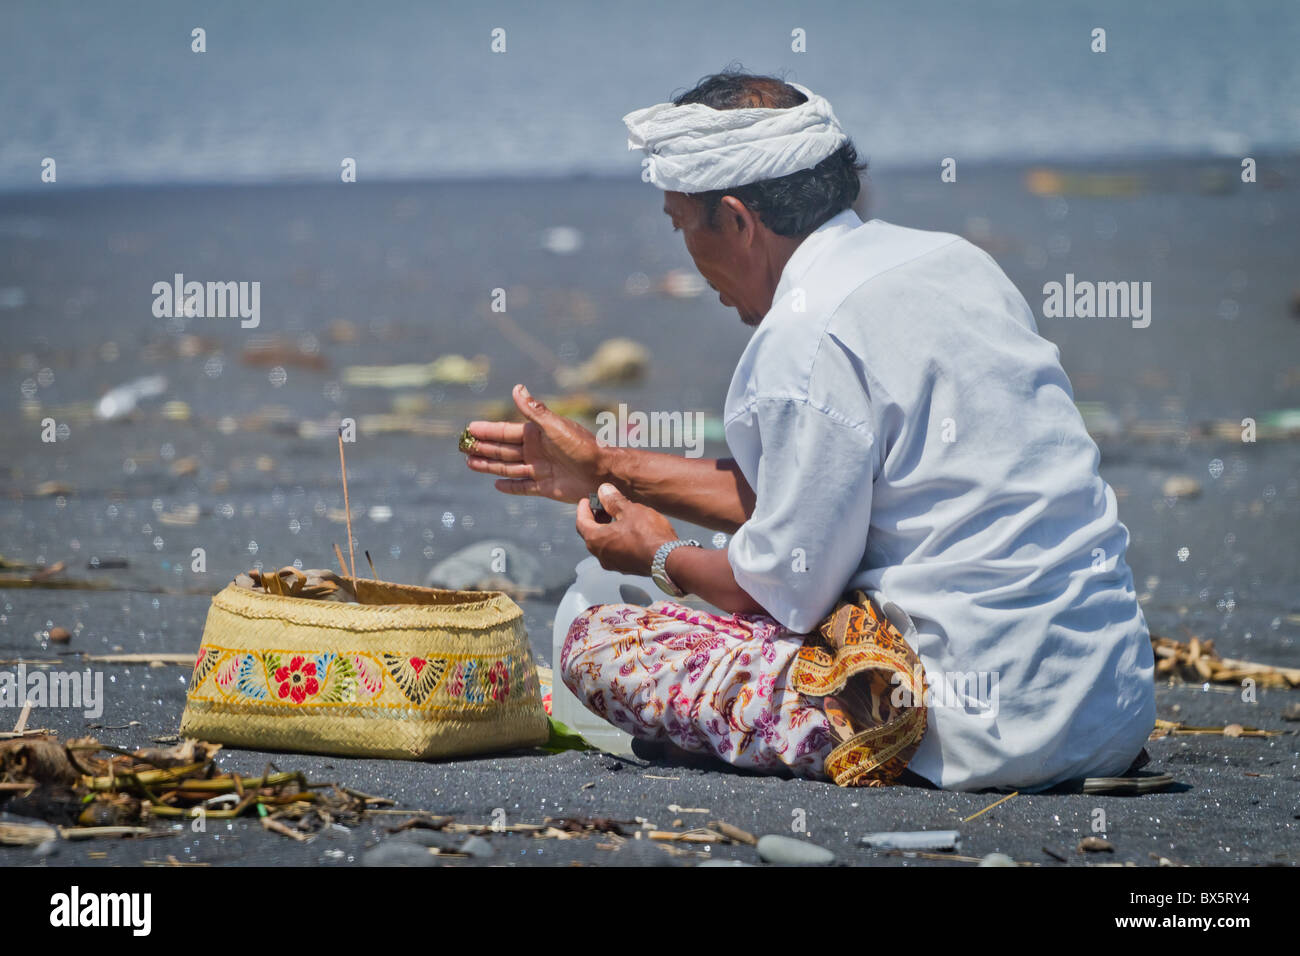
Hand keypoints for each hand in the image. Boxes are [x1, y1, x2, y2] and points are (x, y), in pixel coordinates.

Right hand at [462, 384, 606, 502]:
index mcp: (537, 434)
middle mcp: (537, 451)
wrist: (603, 472)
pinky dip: (510, 487)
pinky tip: (496, 485)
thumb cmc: (581, 446)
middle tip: (462, 448)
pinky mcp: (546, 487)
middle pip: (503, 450)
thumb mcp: (555, 426)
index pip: (505, 432)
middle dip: (483, 448)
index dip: (487, 430)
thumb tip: (517, 388)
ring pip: (508, 468)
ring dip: (490, 466)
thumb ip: (534, 411)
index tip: (469, 429)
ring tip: (470, 463)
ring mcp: (540, 469)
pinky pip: (523, 487)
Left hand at [576, 484, 676, 575]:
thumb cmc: (648, 534)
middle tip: (603, 506)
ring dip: (607, 530)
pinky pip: (616, 551)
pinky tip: (629, 531)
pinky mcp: (626, 568)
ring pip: (604, 544)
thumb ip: (613, 500)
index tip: (586, 500)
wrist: (668, 559)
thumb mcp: (630, 510)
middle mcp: (601, 555)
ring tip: (618, 517)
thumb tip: (604, 490)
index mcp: (596, 540)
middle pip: (591, 534)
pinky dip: (616, 540)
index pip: (581, 522)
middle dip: (596, 519)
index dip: (583, 509)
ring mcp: (614, 564)